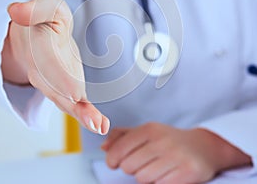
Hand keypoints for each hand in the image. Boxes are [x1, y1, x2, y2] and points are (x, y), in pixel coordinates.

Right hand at [1, 0, 109, 134]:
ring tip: (99, 126)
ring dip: (82, 115)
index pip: (47, 62)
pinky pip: (75, 101)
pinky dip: (86, 114)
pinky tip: (101, 124)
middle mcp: (42, 69)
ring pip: (65, 100)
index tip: (73, 93)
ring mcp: (54, 80)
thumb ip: (33, 9)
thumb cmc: (44, 18)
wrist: (37, 31)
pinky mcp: (67, 85)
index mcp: (37, 45)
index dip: (59, 77)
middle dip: (72, 104)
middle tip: (92, 120)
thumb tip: (16, 10)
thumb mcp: (42, 6)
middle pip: (55, 89)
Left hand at [101, 123, 251, 183]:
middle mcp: (162, 140)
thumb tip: (104, 147)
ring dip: (146, 177)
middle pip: (129, 166)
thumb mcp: (146, 132)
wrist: (203, 147)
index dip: (113, 159)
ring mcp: (175, 156)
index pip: (120, 148)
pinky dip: (160, 182)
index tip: (114, 162)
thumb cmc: (169, 140)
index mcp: (149, 129)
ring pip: (143, 178)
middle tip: (142, 163)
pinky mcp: (187, 172)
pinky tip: (167, 174)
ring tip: (156, 168)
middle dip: (132, 168)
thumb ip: (123, 136)